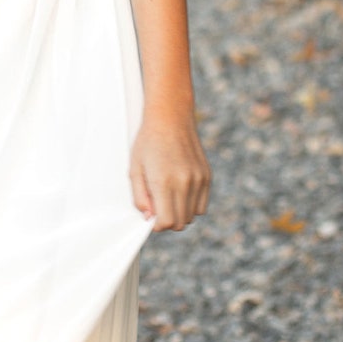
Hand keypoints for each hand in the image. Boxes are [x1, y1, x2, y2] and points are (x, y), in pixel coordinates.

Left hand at [129, 111, 210, 232]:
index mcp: (163, 181)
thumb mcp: (135, 168)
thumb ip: (140, 196)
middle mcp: (184, 182)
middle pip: (180, 222)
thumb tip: (149, 218)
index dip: (157, 224)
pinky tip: (180, 191)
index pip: (166, 222)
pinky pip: (201, 205)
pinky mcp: (207, 176)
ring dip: (180, 213)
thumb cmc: (148, 141)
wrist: (170, 117)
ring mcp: (198, 180)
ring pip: (192, 216)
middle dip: (167, 220)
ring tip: (168, 197)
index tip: (151, 215)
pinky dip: (191, 205)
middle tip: (158, 205)